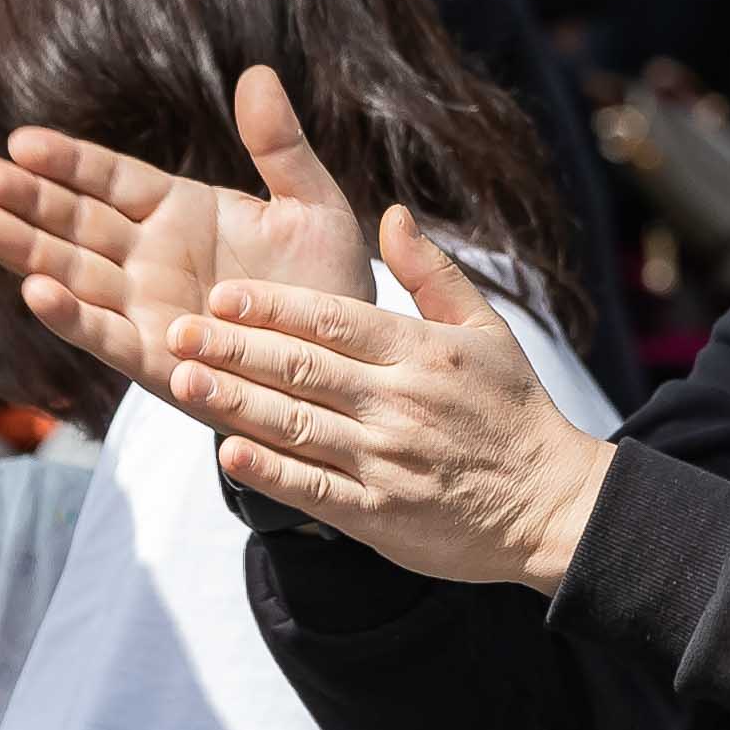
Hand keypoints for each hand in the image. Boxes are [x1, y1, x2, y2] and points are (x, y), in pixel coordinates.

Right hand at [0, 67, 381, 385]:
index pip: (109, 179)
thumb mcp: (314, 206)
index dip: (66, 160)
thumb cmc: (330, 284)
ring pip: (71, 271)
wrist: (351, 367)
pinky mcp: (156, 359)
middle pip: (73, 221)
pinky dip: (70, 314)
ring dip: (22, 248)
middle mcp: (151, 258)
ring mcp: (147, 308)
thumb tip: (259, 73)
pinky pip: (105, 334)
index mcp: (181, 211)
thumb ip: (281, 146)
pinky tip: (33, 289)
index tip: (20, 139)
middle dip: (23, 199)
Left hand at [152, 208, 615, 588]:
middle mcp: (400, 402)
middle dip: (235, 347)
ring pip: (297, 425)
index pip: (334, 319)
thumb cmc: (514, 410)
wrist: (550, 504)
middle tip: (179, 330)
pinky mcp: (380, 514)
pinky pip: (314, 489)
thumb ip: (432, 273)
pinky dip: (269, 472)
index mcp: (422, 352)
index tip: (223, 295)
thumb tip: (390, 215)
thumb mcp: (488, 328)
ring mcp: (387, 460)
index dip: (274, 305)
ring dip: (235, 401)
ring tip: (183, 380)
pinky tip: (228, 453)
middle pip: (303, 367)